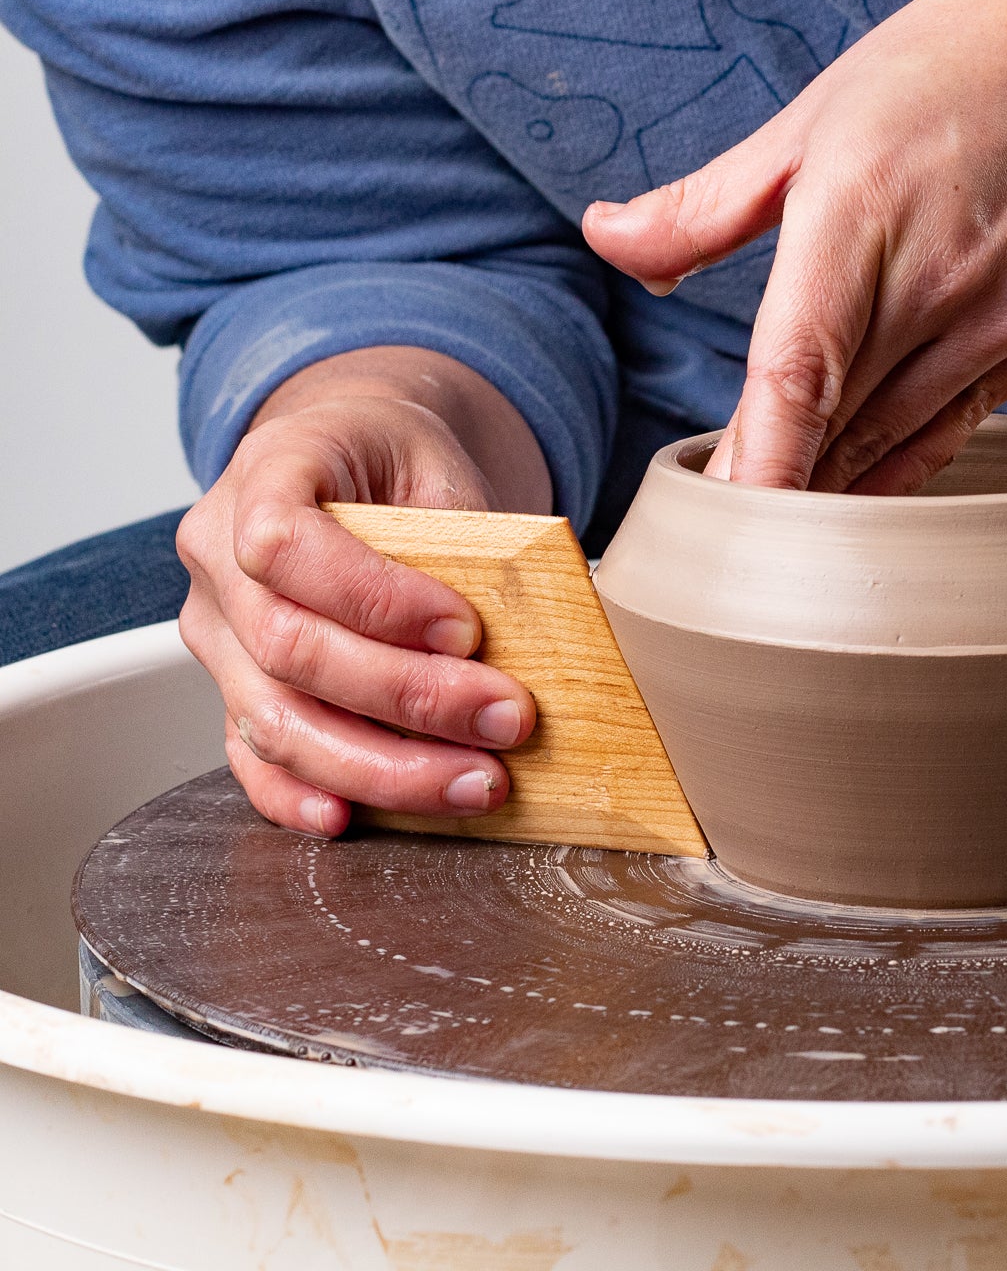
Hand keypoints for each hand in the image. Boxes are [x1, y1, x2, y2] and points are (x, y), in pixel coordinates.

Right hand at [177, 347, 551, 836]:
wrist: (355, 458)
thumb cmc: (396, 459)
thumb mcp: (438, 464)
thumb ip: (464, 538)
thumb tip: (519, 639)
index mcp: (264, 475)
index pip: (286, 546)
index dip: (376, 600)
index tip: (467, 629)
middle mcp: (218, 560)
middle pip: (289, 650)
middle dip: (409, 698)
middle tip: (506, 718)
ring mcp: (218, 633)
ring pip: (274, 722)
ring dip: (382, 767)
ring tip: (476, 780)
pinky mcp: (234, 691)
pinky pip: (250, 759)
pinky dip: (299, 798)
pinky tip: (353, 819)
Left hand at [584, 0, 1006, 492]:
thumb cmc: (952, 67)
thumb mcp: (815, 114)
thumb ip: (706, 202)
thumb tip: (606, 238)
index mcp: (857, 214)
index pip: (799, 371)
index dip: (761, 458)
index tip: (720, 522)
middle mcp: (932, 280)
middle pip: (838, 422)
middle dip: (776, 488)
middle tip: (718, 543)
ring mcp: (993, 316)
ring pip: (892, 436)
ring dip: (830, 489)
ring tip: (772, 533)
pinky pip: (953, 427)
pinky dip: (899, 471)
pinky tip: (857, 501)